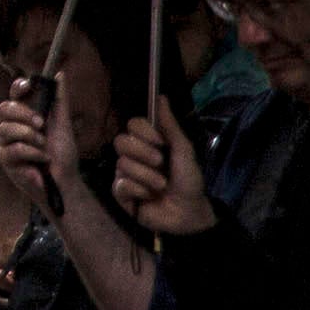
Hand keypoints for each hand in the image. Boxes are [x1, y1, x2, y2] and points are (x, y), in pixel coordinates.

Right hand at [0, 88, 66, 216]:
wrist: (66, 181)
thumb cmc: (63, 154)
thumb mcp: (63, 124)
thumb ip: (60, 100)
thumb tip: (60, 74)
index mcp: (25, 116)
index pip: (14, 95)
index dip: (18, 87)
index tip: (28, 85)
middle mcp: (13, 127)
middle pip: (4, 109)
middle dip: (23, 114)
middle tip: (41, 123)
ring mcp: (7, 143)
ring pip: (5, 129)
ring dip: (29, 136)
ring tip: (43, 145)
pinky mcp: (6, 160)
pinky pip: (13, 149)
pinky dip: (32, 153)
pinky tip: (43, 159)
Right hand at [111, 100, 213, 236]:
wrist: (189, 213)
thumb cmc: (188, 181)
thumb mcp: (183, 151)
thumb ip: (170, 125)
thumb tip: (161, 96)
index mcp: (147, 143)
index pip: (132, 125)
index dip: (143, 131)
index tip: (159, 141)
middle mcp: (133, 156)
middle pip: (120, 141)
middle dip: (143, 153)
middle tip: (161, 164)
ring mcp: (125, 174)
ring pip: (122, 164)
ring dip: (147, 176)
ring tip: (161, 186)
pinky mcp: (121, 194)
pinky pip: (120, 184)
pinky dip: (138, 190)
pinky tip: (148, 197)